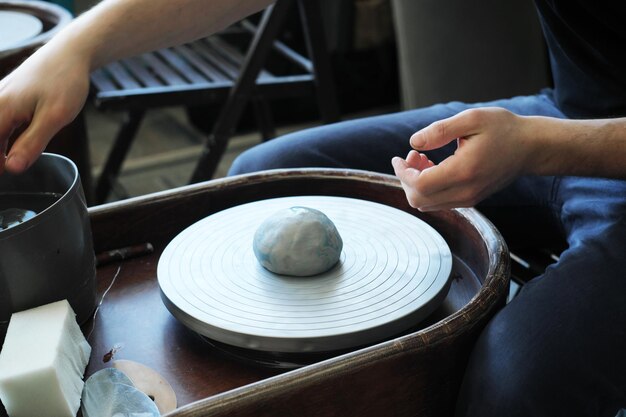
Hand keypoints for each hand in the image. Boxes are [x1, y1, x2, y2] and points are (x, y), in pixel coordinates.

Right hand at [0, 41, 90, 173]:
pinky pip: (0, 122)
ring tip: (9, 165)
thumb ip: (32, 143)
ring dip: (0, 148)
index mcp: (1, 109)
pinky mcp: (8, 97)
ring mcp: (1, 98)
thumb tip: (12, 169)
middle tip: (7, 173)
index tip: (4, 178)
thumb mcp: (54, 117)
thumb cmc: (65, 81)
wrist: (70, 53)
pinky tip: (12, 149)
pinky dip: (3, 137)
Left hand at [392, 107, 533, 210]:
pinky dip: (428, 188)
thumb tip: (413, 143)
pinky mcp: (471, 200)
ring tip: (423, 158)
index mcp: (464, 171)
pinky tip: (434, 166)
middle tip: (414, 154)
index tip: (399, 157)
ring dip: (416, 183)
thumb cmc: (503, 129)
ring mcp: (469, 199)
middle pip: (418, 199)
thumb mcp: (471, 119)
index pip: (419, 185)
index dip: (402, 172)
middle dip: (407, 178)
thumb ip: (440, 131)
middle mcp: (466, 191)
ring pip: (427, 204)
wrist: (531, 148)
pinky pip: (438, 202)